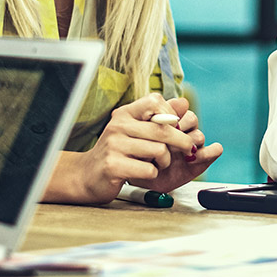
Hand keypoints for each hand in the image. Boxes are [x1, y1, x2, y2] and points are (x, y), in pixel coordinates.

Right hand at [73, 94, 212, 201]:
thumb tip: (184, 103)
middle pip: (163, 129)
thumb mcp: (135, 130)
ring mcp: (114, 146)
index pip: (155, 101)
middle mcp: (118, 126)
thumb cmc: (118, 152)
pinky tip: (143, 173)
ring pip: (159, 150)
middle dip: (182, 141)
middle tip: (188, 149)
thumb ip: (158, 118)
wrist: (88, 175)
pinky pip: (150, 169)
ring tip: (157, 163)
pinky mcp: (114, 166)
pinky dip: (153, 173)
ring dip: (165, 161)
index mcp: (124, 113)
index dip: (172, 114)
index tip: (176, 127)